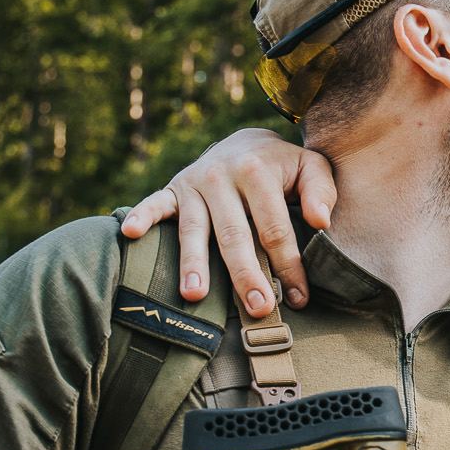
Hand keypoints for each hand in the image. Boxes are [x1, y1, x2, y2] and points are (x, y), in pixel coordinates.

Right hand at [120, 129, 337, 314]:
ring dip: (193, 262)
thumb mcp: (310, 168)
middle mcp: (223, 177)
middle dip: (245, 274)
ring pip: (194, 229)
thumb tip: (321, 222)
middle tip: (256, 307)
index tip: (296, 298)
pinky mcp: (174, 188)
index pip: (274, 228)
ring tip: (195, 294)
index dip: (288, 265)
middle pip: (234, 234)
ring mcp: (195, 183)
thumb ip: (321, 192)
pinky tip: (129, 234)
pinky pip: (154, 203)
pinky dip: (141, 217)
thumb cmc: (283, 167)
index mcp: (258, 172)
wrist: (246, 141)